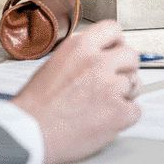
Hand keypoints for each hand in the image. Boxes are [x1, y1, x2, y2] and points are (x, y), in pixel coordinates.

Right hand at [12, 20, 140, 163]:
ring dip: (124, 94)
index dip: (116, 42)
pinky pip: (135, 110)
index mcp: (80, 48)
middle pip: (131, 56)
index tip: (115, 52)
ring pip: (135, 84)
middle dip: (124, 69)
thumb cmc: (35, 106)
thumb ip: (81, 56)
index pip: (113, 29)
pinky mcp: (119, 111)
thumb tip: (102, 55)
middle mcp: (98, 63)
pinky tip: (104, 121)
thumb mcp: (53, 65)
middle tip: (111, 83)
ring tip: (100, 106)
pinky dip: (124, 117)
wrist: (28, 135)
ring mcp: (111, 87)